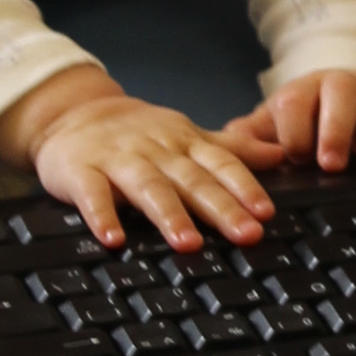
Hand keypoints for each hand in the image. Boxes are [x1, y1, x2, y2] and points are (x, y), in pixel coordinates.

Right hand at [1, 71, 279, 252]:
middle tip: (246, 234)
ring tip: (189, 243)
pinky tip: (114, 239)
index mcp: (183, 143)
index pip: (220, 163)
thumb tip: (281, 155)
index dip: (244, 186)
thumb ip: (231, 149)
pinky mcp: (81, 172)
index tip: (265, 212)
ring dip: (169, 214)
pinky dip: (102, 216)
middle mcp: (156, 150)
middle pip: (192, 180)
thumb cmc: (138, 133)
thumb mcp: (186, 134)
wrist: (74, 112)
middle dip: (220, 207)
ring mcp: (118, 160)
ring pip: (148, 186)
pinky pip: (92, 194)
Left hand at [225, 69, 355, 175]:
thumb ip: (252, 138)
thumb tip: (225, 140)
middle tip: (331, 163)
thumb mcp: (278, 131)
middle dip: (335, 126)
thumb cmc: (312, 128)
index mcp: (307, 91)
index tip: (296, 158)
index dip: (294, 128)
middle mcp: (347, 85)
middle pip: (341, 89)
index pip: (295, 99)